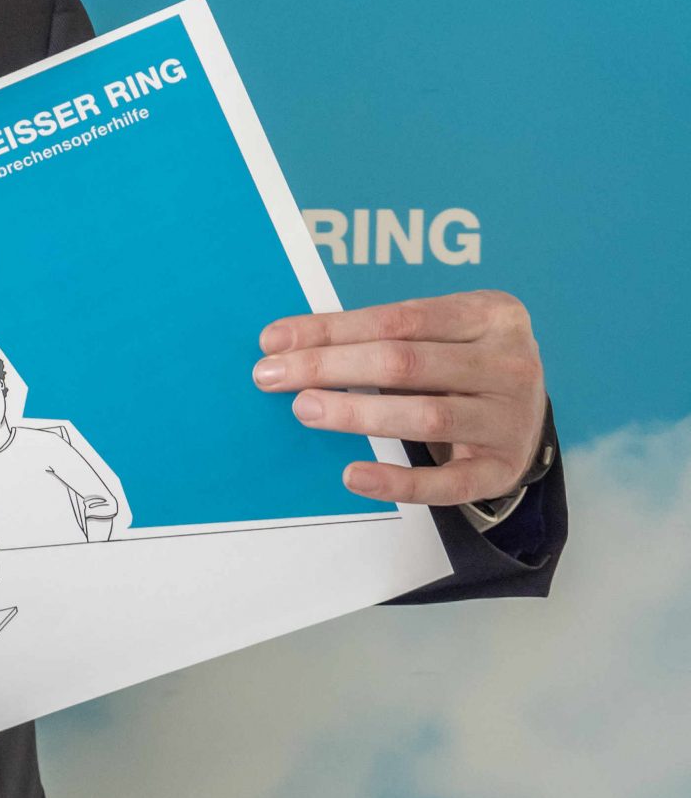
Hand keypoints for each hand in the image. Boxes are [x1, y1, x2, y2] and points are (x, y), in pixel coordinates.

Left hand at [254, 290, 547, 506]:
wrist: (525, 414)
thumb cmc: (461, 364)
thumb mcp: (436, 334)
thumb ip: (376, 333)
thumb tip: (283, 342)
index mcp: (491, 315)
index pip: (398, 319)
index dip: (331, 330)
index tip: (274, 341)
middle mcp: (510, 364)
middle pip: (406, 363)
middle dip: (330, 367)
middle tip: (271, 376)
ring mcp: (512, 419)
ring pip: (427, 416)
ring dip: (357, 414)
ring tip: (304, 409)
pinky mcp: (504, 469)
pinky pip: (448, 482)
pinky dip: (399, 481)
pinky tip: (354, 475)